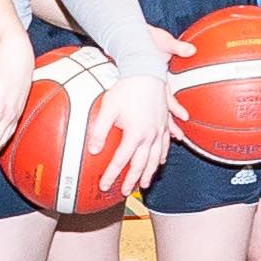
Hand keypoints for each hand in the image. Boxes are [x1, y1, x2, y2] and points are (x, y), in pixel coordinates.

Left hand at [101, 66, 171, 191]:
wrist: (147, 69)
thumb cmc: (126, 87)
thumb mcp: (108, 108)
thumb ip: (100, 131)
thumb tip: (92, 150)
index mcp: (135, 133)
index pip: (122, 160)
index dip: (112, 175)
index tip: (104, 186)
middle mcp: (150, 135)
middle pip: (141, 164)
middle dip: (132, 179)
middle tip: (125, 191)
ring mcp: (160, 129)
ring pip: (156, 157)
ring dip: (150, 171)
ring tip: (144, 183)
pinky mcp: (165, 121)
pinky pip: (167, 142)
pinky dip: (164, 153)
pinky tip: (162, 160)